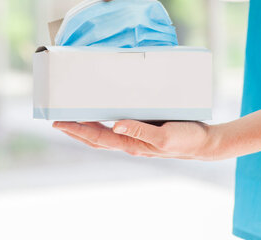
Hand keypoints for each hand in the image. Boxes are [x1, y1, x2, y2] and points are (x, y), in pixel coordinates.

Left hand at [53, 120, 220, 159]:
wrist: (203, 142)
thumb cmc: (186, 139)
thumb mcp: (164, 136)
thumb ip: (140, 131)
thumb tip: (115, 125)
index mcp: (132, 144)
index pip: (97, 137)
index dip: (77, 130)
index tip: (59, 122)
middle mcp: (130, 142)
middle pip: (95, 138)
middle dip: (75, 131)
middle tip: (57, 121)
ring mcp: (136, 137)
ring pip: (104, 134)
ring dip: (86, 128)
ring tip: (73, 119)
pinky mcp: (143, 130)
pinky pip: (117, 127)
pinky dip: (104, 122)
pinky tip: (103, 116)